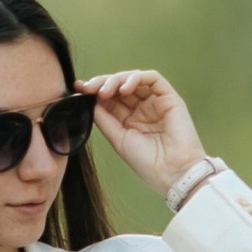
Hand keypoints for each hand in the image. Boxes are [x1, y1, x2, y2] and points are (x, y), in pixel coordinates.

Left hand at [83, 69, 205, 198]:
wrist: (172, 173)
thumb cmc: (148, 162)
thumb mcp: (118, 139)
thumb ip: (104, 119)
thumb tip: (90, 100)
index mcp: (129, 119)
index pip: (109, 98)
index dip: (94, 91)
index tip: (78, 89)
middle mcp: (142, 108)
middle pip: (119, 86)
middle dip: (101, 83)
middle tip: (88, 88)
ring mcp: (155, 102)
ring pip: (133, 79)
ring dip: (116, 80)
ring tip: (105, 91)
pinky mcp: (169, 98)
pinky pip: (152, 78)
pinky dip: (136, 79)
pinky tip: (124, 88)